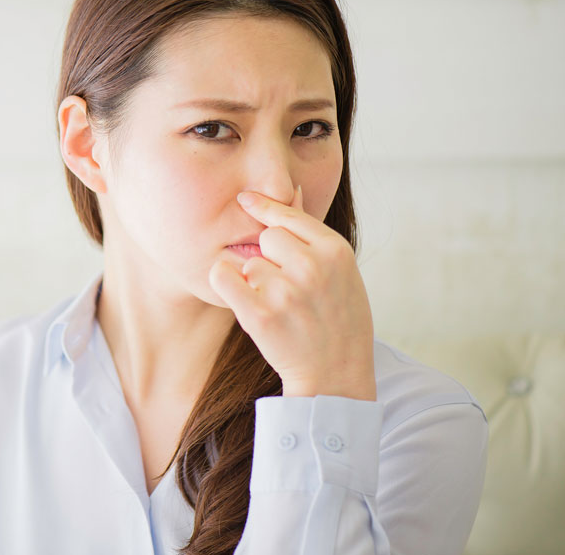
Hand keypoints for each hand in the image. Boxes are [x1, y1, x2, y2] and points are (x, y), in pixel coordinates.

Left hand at [208, 185, 376, 400]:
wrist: (336, 376)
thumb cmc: (339, 320)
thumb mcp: (341, 271)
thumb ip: (313, 232)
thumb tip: (293, 188)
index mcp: (335, 251)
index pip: (289, 215)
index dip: (264, 207)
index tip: (245, 199)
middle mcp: (311, 267)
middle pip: (266, 237)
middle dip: (268, 256)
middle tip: (285, 286)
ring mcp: (285, 291)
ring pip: (247, 262)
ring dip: (252, 280)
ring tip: (277, 305)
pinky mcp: (259, 315)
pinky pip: (223, 276)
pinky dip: (225, 283)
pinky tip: (239, 296)